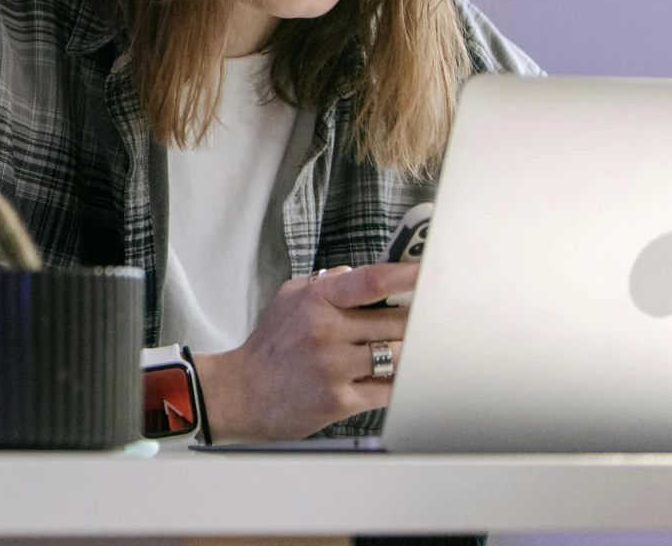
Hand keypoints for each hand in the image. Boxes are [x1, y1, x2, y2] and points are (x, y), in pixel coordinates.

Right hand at [190, 262, 416, 440]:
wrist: (241, 394)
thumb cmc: (269, 347)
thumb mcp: (286, 301)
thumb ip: (323, 285)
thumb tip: (356, 274)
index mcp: (315, 300)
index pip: (370, 281)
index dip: (406, 274)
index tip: (429, 271)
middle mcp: (326, 330)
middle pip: (398, 322)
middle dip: (416, 324)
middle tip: (427, 324)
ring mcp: (334, 366)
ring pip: (398, 356)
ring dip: (409, 356)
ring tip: (408, 354)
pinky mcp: (341, 400)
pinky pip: (389, 391)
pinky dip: (399, 386)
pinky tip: (395, 381)